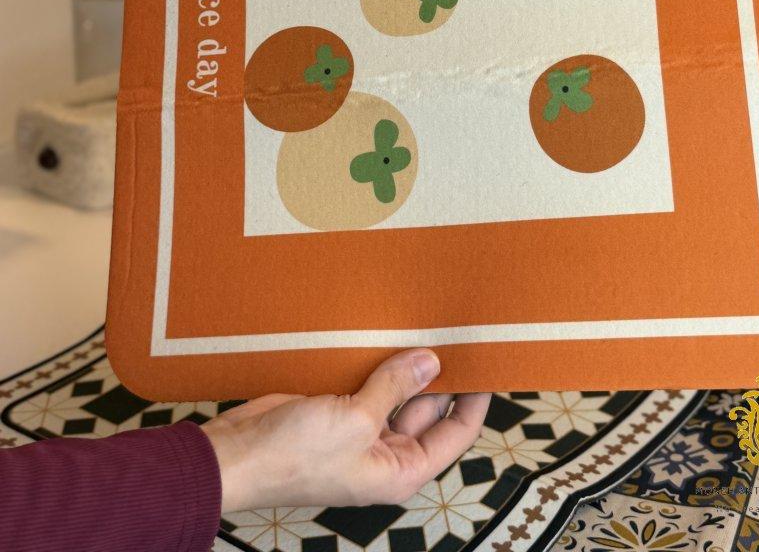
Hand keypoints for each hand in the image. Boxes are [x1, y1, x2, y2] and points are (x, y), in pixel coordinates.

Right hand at [203, 349, 490, 511]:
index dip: (475, 399)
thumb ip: (395, 388)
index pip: (455, 433)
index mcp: (401, 470)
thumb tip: (432, 362)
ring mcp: (359, 432)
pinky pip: (367, 384)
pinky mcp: (335, 411)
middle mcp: (385, 454)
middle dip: (439, 374)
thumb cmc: (295, 455)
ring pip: (396, 392)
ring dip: (405, 364)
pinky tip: (386, 331)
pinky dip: (376, 362)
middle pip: (428, 409)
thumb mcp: (356, 420)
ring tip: (426, 322)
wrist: (236, 456)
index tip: (488, 361)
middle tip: (455, 330)